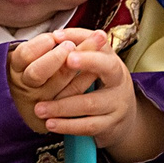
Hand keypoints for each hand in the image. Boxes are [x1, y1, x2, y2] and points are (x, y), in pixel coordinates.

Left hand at [9, 30, 163, 160]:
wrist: (124, 117)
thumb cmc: (102, 84)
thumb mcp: (96, 65)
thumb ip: (79, 48)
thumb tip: (56, 36)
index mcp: (112, 60)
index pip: (102, 44)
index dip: (82, 37)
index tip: (59, 37)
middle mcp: (119, 80)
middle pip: (108, 68)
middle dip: (87, 62)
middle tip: (67, 60)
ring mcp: (118, 104)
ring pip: (91, 103)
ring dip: (63, 106)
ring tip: (39, 108)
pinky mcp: (111, 125)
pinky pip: (88, 126)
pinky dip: (68, 126)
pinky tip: (50, 124)